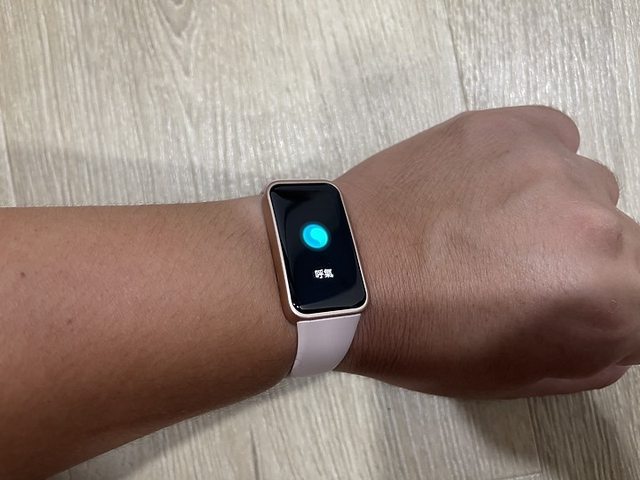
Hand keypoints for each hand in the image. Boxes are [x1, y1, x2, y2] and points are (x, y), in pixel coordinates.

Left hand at [336, 106, 637, 397]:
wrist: (342, 271)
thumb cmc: (419, 334)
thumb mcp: (515, 374)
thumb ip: (591, 352)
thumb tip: (615, 322)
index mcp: (606, 295)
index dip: (606, 307)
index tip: (570, 306)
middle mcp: (594, 222)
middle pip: (623, 241)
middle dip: (581, 262)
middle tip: (517, 270)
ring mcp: (548, 165)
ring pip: (587, 186)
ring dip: (554, 210)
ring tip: (489, 225)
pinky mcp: (506, 126)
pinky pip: (554, 137)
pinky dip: (533, 162)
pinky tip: (489, 185)